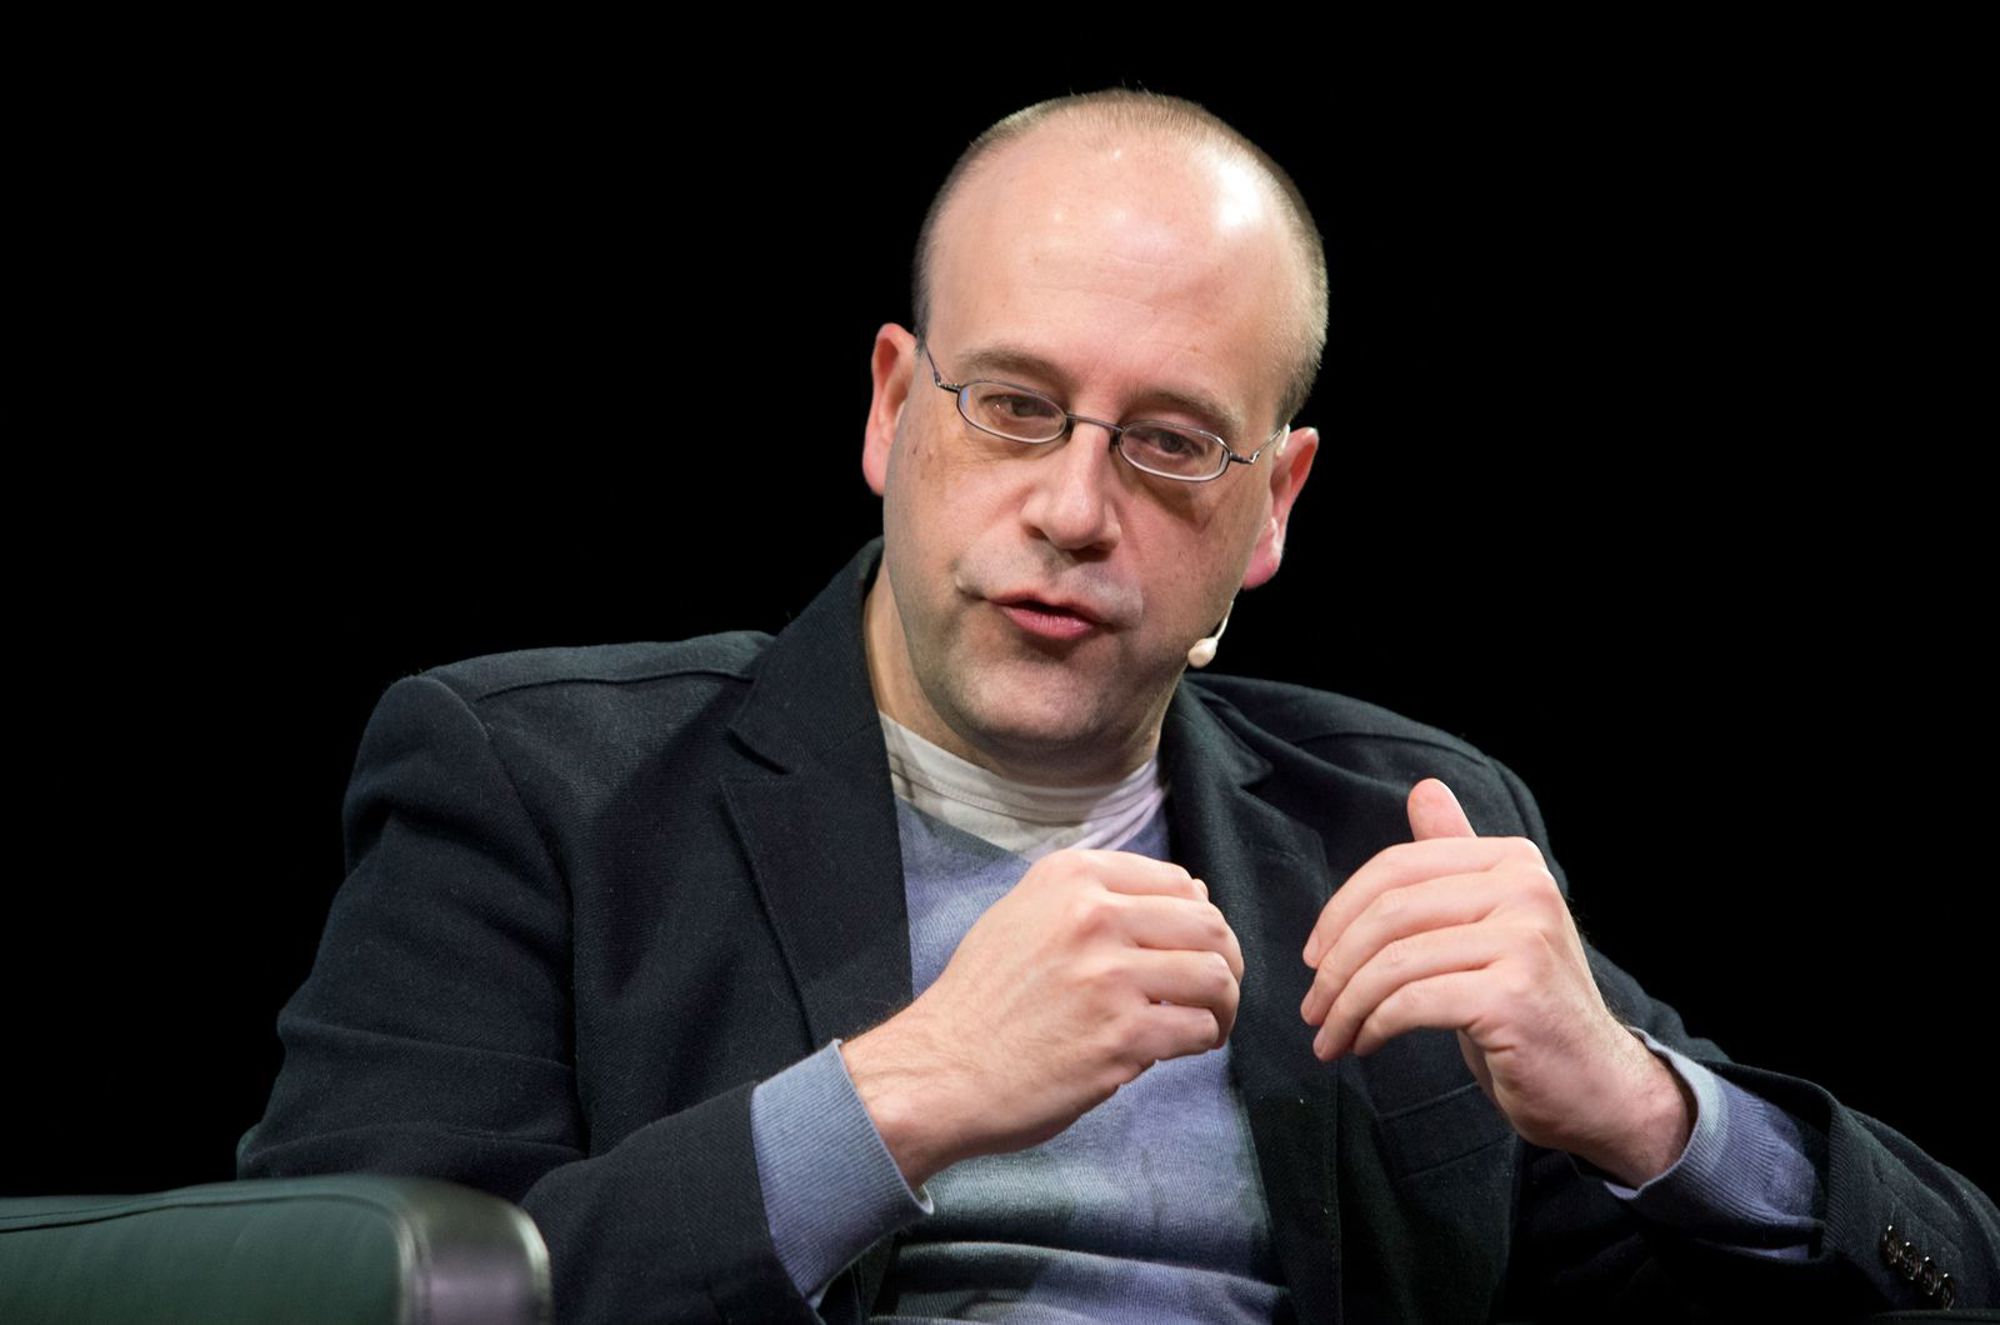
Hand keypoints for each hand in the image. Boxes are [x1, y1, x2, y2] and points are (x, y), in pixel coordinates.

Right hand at [843, 848, 1242, 1188]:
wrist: (940, 1071)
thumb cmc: (982, 1001)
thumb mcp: (1024, 918)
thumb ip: (1100, 900)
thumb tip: (1195, 892)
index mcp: (1070, 878)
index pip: (1176, 880)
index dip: (1197, 917)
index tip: (1188, 949)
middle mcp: (1093, 915)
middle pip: (1208, 924)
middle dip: (1225, 960)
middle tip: (1212, 992)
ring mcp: (1109, 975)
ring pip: (1215, 975)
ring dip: (1223, 1004)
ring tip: (1207, 1023)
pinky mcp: (1123, 1035)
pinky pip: (1199, 1027)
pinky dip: (1202, 1040)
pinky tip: (1181, 1048)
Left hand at [1297, 778, 1692, 1185]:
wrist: (1596, 1086)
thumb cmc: (1528, 1009)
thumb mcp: (1490, 925)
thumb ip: (1456, 860)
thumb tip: (1424, 789)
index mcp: (1514, 861)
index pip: (1398, 867)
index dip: (1340, 911)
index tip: (1314, 956)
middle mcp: (1526, 889)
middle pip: (1390, 912)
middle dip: (1335, 965)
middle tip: (1313, 1009)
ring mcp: (1524, 940)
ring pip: (1394, 961)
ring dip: (1346, 1006)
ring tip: (1330, 1037)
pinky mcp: (1513, 996)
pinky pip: (1411, 1002)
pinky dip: (1373, 1026)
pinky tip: (1365, 1044)